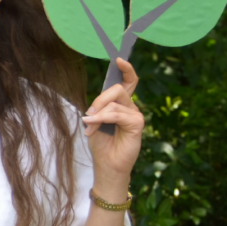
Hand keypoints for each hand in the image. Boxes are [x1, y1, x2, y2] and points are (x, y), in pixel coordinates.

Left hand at [81, 56, 143, 194]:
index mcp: (121, 105)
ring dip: (98, 113)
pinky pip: (118, 114)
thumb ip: (97, 109)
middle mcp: (130, 107)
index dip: (126, 69)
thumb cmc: (102, 145)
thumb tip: (94, 106)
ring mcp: (135, 115)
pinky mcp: (137, 124)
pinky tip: (94, 126)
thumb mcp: (95, 122)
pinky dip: (103, 118)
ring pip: (115, 101)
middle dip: (99, 99)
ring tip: (90, 126)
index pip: (128, 82)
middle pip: (117, 89)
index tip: (119, 59)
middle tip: (89, 115)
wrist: (107, 166)